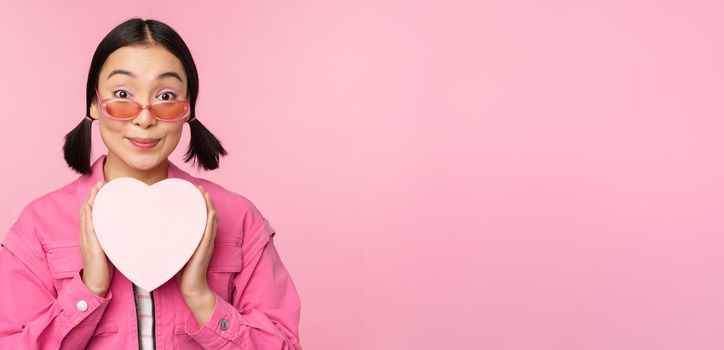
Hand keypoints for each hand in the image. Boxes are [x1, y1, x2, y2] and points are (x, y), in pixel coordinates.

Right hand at [79, 180, 113, 296]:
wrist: (96, 283)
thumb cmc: (105, 266)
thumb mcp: (111, 246)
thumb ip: (116, 236)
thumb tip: (132, 227)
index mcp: (91, 234)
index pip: (92, 212)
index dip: (96, 199)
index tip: (104, 187)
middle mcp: (86, 234)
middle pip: (88, 210)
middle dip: (94, 195)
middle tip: (101, 182)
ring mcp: (87, 239)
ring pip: (86, 216)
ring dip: (91, 201)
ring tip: (97, 189)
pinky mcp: (90, 246)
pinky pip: (87, 228)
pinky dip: (88, 216)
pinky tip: (91, 208)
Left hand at [176, 185, 218, 298]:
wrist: (191, 287)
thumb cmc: (182, 271)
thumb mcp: (177, 251)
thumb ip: (173, 240)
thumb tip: (156, 230)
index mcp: (199, 238)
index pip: (202, 217)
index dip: (200, 204)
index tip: (193, 192)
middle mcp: (205, 239)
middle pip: (208, 215)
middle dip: (205, 200)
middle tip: (199, 187)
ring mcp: (206, 244)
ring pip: (210, 221)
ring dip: (209, 207)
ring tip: (205, 195)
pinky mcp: (205, 250)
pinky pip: (210, 233)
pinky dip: (211, 222)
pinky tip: (211, 213)